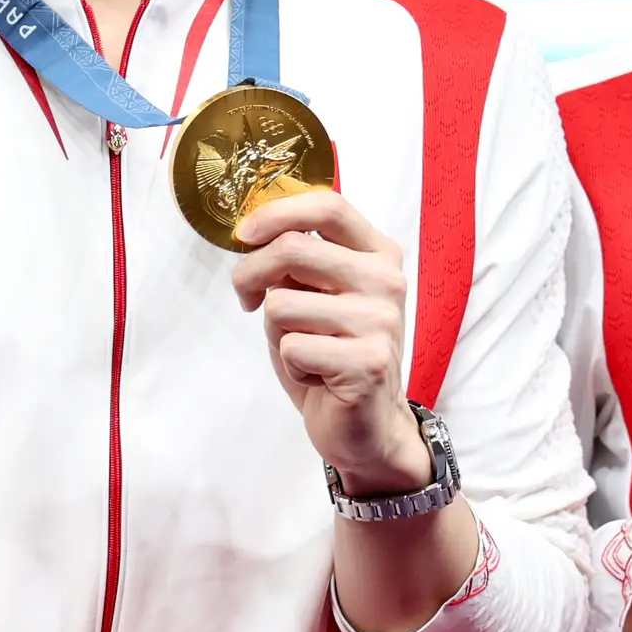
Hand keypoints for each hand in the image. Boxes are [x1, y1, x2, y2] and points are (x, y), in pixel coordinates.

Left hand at [229, 188, 427, 497]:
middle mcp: (386, 281)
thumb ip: (297, 263)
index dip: (278, 212)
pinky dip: (291, 365)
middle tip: (247, 299)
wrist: (367, 425)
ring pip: (282, 304)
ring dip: (276, 333)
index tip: (245, 233)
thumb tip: (251, 233)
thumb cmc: (332, 355)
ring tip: (305, 351)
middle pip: (292, 248)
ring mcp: (381, 321)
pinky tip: (317, 377)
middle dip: (250, 274)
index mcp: (378, 254)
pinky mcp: (368, 362)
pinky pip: (292, 347)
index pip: (329, 206)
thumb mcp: (315, 297)